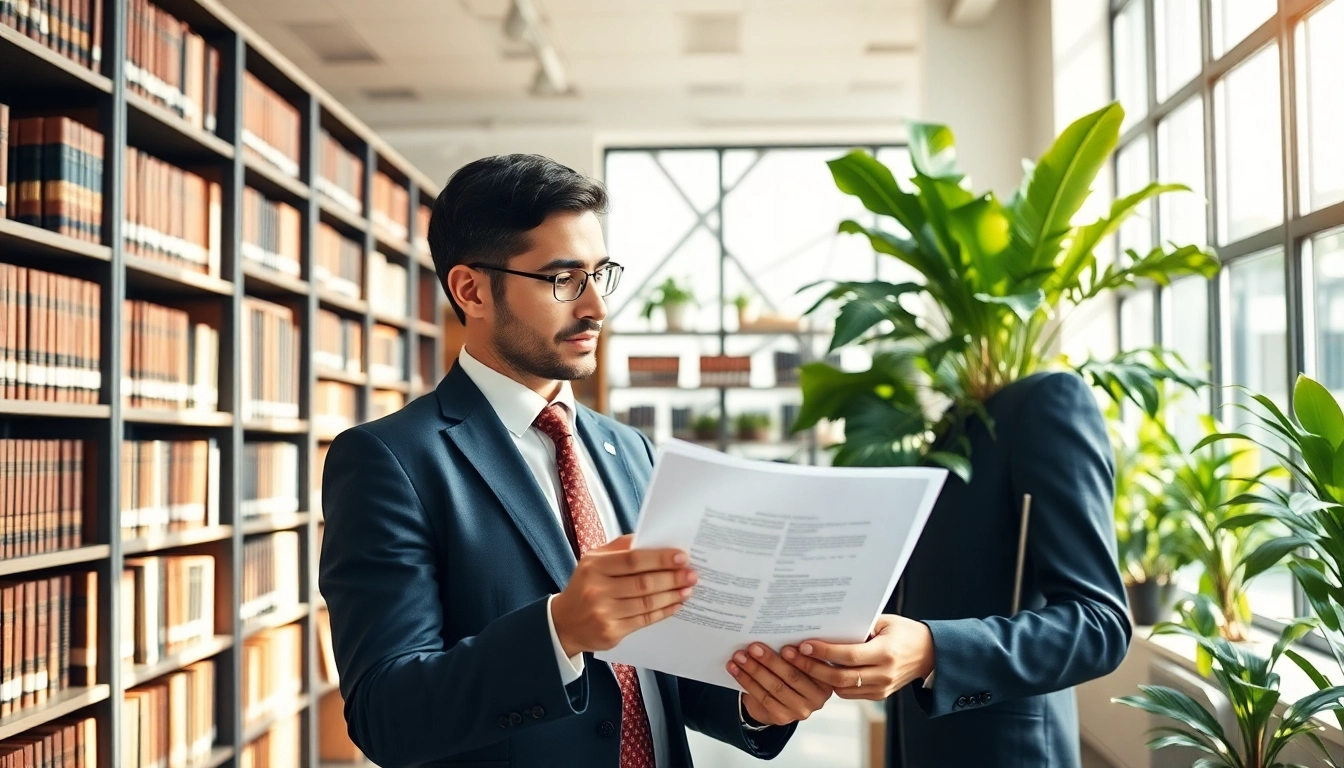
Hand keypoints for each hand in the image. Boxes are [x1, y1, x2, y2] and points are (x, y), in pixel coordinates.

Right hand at [551, 535, 696, 656]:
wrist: (564, 623)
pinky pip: (644, 620)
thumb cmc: (586, 585)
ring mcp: (604, 613)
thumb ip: (620, 548)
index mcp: (594, 566)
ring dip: (672, 595)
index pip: (633, 560)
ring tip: (688, 589)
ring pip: (646, 603)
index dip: (660, 558)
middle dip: (672, 578)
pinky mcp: (611, 633)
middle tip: (692, 574)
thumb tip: (653, 538)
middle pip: (643, 583)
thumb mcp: (594, 561)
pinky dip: (663, 612)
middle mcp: (597, 589)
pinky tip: (675, 604)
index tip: (682, 556)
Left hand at [727, 643, 833, 725]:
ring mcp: (800, 710)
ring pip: (775, 687)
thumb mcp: (799, 662)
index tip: (784, 647)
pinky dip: (747, 681)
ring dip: (754, 670)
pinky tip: (736, 669)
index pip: (814, 667)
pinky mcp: (782, 717)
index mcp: (826, 680)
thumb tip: (778, 631)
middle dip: (770, 660)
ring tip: (740, 656)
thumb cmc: (789, 671)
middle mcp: (817, 698)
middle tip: (753, 647)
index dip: (799, 658)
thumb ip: (797, 651)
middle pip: (792, 676)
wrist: (776, 700)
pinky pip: (763, 697)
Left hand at [784, 614, 934, 700]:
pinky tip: (818, 671)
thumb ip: (859, 626)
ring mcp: (881, 688)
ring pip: (841, 688)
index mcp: (886, 653)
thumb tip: (827, 625)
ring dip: (819, 677)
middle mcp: (883, 674)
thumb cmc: (905, 632)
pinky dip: (833, 683)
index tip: (803, 644)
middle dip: (812, 667)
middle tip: (791, 655)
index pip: (848, 655)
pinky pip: (849, 693)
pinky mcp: (879, 695)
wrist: (930, 654)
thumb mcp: (885, 622)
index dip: (823, 651)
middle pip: (840, 677)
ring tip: (799, 663)